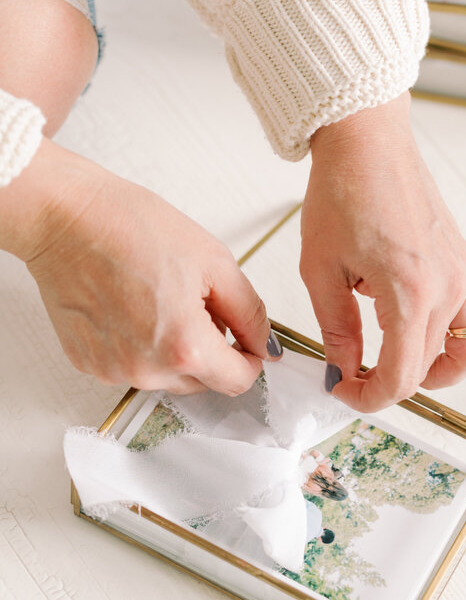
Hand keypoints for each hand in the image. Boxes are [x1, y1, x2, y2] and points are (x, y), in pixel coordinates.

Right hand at [1, 139, 274, 394]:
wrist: (66, 217)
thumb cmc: (132, 228)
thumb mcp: (215, 262)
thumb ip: (249, 312)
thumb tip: (266, 346)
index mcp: (184, 347)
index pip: (237, 382)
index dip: (249, 358)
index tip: (245, 338)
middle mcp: (146, 370)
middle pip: (202, 383)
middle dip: (212, 351)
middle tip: (197, 303)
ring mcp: (112, 371)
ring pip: (167, 378)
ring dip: (176, 351)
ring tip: (160, 300)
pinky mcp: (87, 364)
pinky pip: (132, 367)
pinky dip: (141, 347)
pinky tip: (131, 307)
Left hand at [301, 93, 465, 411]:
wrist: (367, 143)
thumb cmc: (342, 192)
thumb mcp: (320, 269)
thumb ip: (336, 328)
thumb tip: (343, 370)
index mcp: (409, 292)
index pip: (402, 377)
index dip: (368, 398)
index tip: (343, 390)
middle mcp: (447, 286)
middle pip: (432, 368)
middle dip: (392, 384)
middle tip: (357, 375)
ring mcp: (464, 273)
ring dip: (443, 369)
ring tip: (404, 359)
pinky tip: (444, 326)